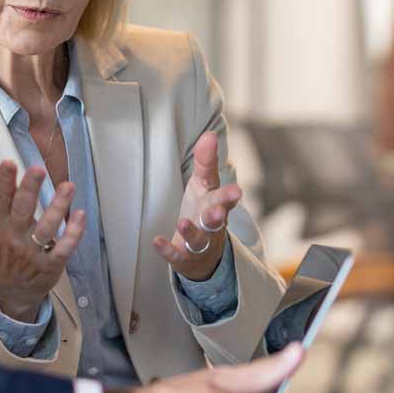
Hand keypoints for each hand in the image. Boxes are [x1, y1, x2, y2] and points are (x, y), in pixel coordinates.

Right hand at [0, 152, 86, 322]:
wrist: (11, 288)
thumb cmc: (3, 244)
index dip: (2, 181)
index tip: (8, 162)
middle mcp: (14, 236)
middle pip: (21, 211)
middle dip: (29, 190)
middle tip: (38, 169)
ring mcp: (33, 252)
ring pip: (46, 228)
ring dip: (58, 207)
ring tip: (68, 186)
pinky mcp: (51, 264)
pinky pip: (63, 248)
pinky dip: (73, 233)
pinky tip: (81, 215)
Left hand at [151, 131, 243, 282]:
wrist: (204, 253)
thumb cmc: (204, 210)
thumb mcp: (204, 184)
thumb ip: (206, 162)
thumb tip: (210, 134)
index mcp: (217, 204)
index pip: (225, 198)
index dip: (229, 195)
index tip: (237, 191)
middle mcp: (212, 225)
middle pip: (216, 220)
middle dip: (217, 216)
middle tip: (218, 212)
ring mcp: (200, 244)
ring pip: (199, 240)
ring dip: (192, 232)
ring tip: (182, 222)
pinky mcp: (185, 258)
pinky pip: (177, 256)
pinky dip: (168, 250)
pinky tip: (156, 241)